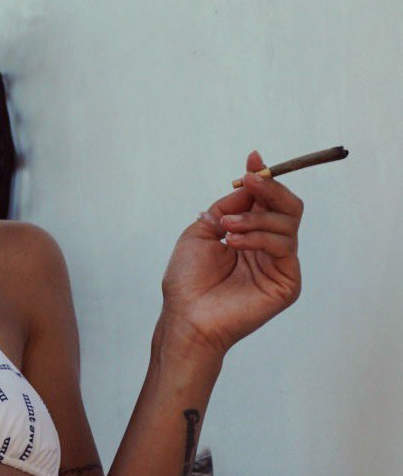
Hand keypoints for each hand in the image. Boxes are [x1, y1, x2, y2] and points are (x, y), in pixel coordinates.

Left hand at [159, 149, 302, 359]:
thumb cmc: (188, 281)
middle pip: (289, 207)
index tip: (252, 159)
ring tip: (227, 230)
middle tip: (249, 182)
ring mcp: (280, 266)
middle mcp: (269, 249)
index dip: (264, 179)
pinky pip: (285, 246)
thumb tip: (250, 180)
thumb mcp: (203, 231)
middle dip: (269, 189)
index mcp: (251, 236)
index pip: (269, 202)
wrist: (186, 316)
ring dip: (254, 218)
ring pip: (287, 222)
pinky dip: (259, 238)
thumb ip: (229, 206)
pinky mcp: (287, 283)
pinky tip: (235, 244)